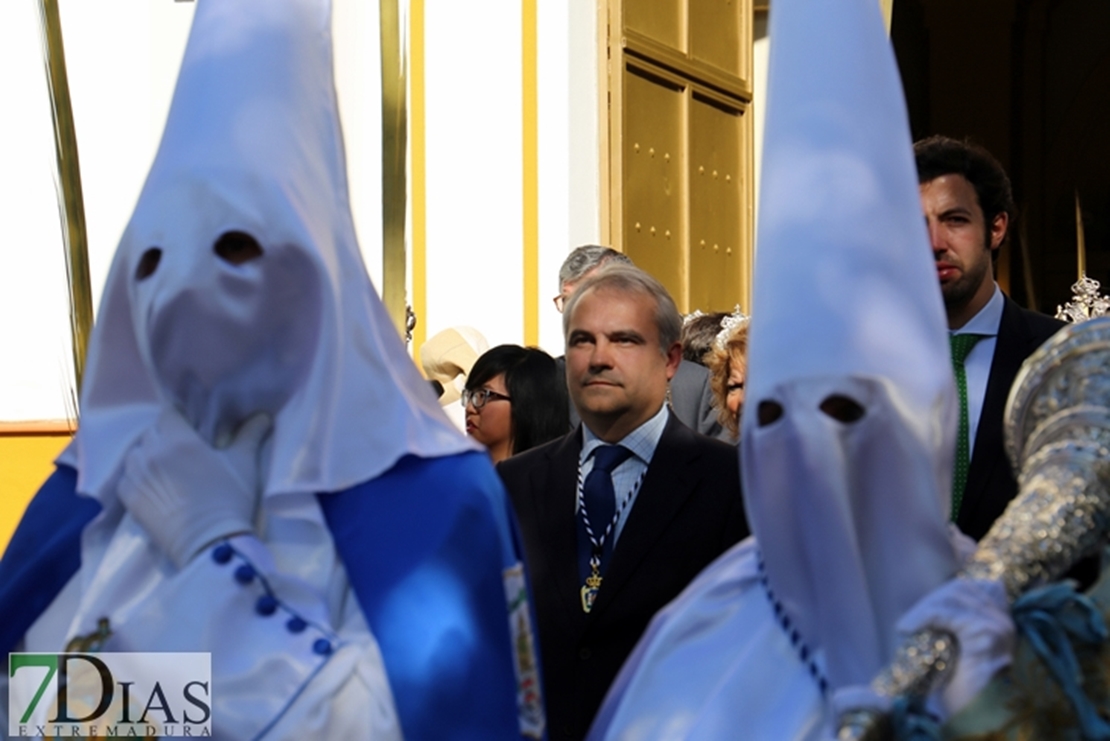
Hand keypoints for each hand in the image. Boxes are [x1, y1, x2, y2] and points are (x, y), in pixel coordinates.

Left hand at [118, 408, 271, 568]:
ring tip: (164, 469)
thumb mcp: (244, 464)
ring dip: (147, 456)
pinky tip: (153, 486)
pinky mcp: (129, 498)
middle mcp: (153, 453)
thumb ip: (250, 435)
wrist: (210, 543)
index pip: (168, 414)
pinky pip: (126, 477)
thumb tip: (263, 415)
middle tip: (181, 451)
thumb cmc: (230, 499)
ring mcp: (137, 476)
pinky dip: (137, 478)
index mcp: (180, 440)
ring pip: (135, 454)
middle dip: (164, 437)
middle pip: (151, 433)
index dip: (179, 418)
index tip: (190, 428)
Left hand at [895, 577, 1013, 717]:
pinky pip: (946, 614)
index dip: (943, 594)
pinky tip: (908, 628)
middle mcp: (1004, 621)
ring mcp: (998, 625)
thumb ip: (948, 630)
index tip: (921, 611)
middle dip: (930, 601)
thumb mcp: (956, 653)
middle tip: (909, 622)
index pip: (971, 589)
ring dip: (923, 610)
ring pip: (952, 598)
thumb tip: (921, 614)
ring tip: (906, 627)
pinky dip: (923, 618)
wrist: (981, 719)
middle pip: (960, 589)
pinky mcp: (985, 633)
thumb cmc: (967, 693)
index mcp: (1001, 623)